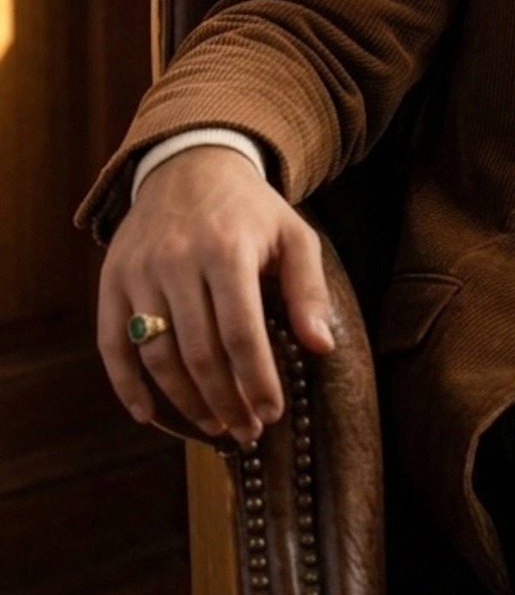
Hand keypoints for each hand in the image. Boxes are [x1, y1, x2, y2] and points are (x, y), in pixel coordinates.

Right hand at [98, 146, 333, 444]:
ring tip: (215, 427)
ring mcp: (138, 271)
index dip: (256, 380)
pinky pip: (112, 343)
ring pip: (157, 354)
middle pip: (198, 352)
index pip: (241, 333)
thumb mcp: (293, 235)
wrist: (190, 164)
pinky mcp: (111, 279)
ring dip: (185, 402)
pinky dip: (126, 386)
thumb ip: (308, 289)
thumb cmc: (250, 209)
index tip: (272, 413)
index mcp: (226, 249)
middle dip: (225, 401)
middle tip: (247, 431)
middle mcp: (176, 261)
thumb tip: (322, 347)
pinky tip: (150, 416)